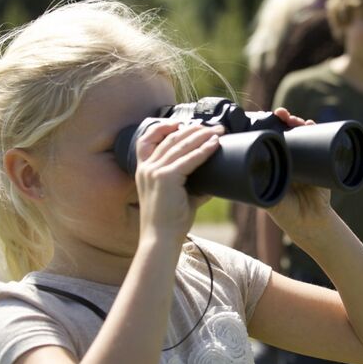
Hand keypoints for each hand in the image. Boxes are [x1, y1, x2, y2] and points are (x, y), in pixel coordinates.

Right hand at [134, 122, 223, 242]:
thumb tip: (213, 183)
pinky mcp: (165, 177)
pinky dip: (204, 150)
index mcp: (143, 171)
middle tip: (213, 127)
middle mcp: (146, 168)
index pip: (146, 140)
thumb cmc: (169, 222)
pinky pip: (189, 159)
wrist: (160, 240)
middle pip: (170, 138)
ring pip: (181, 145)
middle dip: (193, 129)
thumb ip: (193, 187)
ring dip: (202, 135)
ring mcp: (154, 171)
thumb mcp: (179, 198)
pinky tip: (214, 144)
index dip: (163, 127)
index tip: (181, 123)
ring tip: (219, 131)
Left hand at [264, 109, 333, 239]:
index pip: (269, 140)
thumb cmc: (286, 213)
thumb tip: (253, 174)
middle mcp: (289, 158)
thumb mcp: (271, 199)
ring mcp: (305, 159)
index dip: (267, 128)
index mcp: (274, 164)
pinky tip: (311, 123)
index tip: (263, 119)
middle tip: (281, 114)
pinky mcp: (321, 163)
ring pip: (301, 134)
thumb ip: (265, 189)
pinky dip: (316, 130)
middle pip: (285, 132)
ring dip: (298, 122)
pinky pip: (319, 142)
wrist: (311, 223)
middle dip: (283, 120)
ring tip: (295, 119)